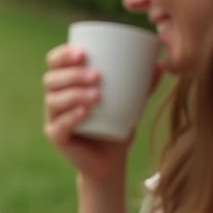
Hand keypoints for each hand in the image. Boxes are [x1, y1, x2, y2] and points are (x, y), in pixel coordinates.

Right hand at [42, 45, 160, 181]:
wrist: (111, 160)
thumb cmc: (117, 124)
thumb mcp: (131, 102)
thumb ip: (142, 85)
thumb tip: (160, 65)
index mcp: (66, 83)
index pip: (54, 62)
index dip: (63, 55)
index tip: (83, 52)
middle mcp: (55, 98)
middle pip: (51, 79)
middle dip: (72, 74)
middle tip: (97, 75)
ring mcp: (53, 118)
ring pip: (54, 101)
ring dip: (73, 94)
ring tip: (97, 95)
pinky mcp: (56, 137)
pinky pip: (58, 126)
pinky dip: (71, 118)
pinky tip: (84, 113)